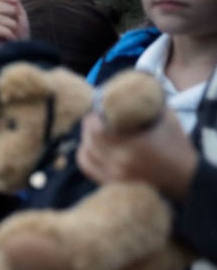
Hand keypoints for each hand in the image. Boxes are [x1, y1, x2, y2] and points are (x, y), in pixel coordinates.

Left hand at [77, 110, 197, 201]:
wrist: (185, 177)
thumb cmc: (177, 146)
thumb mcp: (167, 119)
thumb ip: (149, 103)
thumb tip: (135, 86)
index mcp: (133, 146)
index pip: (97, 132)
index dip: (91, 120)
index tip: (95, 111)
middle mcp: (120, 163)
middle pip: (89, 143)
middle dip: (87, 128)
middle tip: (92, 118)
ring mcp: (115, 176)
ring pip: (85, 157)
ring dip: (85, 141)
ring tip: (91, 132)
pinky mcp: (113, 183)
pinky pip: (89, 169)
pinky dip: (85, 157)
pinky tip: (90, 148)